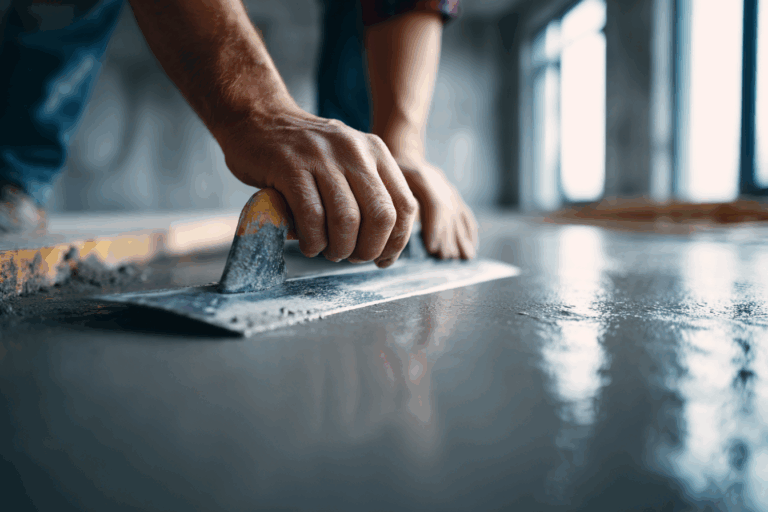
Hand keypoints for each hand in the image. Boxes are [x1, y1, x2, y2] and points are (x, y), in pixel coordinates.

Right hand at [217, 107, 418, 267]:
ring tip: (328, 252)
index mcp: (376, 152)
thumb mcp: (348, 159)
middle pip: (381, 217)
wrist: (257, 118)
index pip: (404, 206)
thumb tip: (385, 244)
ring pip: (347, 221)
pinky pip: (311, 217)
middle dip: (368, 249)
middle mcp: (354, 152)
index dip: (396, 242)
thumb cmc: (305, 152)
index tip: (381, 259)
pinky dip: (312, 241)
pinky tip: (308, 244)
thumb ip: (369, 190)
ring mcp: (322, 157)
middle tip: (351, 257)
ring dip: (339, 248)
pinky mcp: (290, 166)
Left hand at [396, 155, 477, 259]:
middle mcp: (442, 185)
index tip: (432, 247)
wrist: (406, 155)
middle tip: (444, 257)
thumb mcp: (390, 178)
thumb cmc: (393, 171)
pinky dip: (470, 233)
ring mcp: (451, 192)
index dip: (435, 228)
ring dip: (460, 239)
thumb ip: (398, 198)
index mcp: (423, 177)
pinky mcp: (456, 198)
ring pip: (459, 218)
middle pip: (449, 215)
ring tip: (460, 257)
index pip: (436, 205)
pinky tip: (471, 247)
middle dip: (448, 239)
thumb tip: (404, 224)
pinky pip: (466, 216)